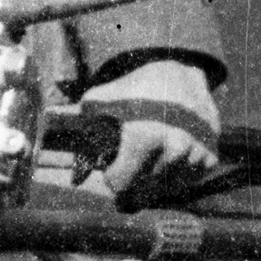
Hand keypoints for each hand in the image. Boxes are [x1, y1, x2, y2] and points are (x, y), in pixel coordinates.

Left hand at [67, 56, 223, 209]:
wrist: (183, 73)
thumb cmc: (140, 87)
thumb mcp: (108, 96)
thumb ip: (83, 113)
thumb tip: (49, 117)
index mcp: (145, 137)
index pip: (121, 184)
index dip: (112, 178)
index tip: (112, 170)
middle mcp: (173, 149)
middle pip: (143, 187)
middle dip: (135, 178)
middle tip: (132, 162)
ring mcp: (195, 154)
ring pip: (167, 186)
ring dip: (157, 178)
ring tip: (151, 158)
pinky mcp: (211, 156)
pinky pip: (189, 180)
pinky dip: (179, 174)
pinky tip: (171, 158)